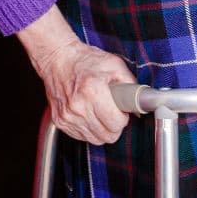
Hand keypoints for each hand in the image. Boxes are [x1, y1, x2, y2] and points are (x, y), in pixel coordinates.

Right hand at [17, 6, 135, 144]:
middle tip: (110, 109)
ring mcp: (68, 116)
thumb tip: (139, 105)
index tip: (120, 110)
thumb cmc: (84, 59)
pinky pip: (81, 137)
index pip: (116, 124)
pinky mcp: (60, 121)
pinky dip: (88, 128)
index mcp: (93, 91)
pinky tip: (87, 113)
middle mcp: (78, 106)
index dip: (122, 117)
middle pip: (107, 136)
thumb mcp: (114, 64)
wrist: (57, 58)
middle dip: (113, 125)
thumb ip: (130, 85)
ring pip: (95, 139)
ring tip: (98, 110)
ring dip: (100, 128)